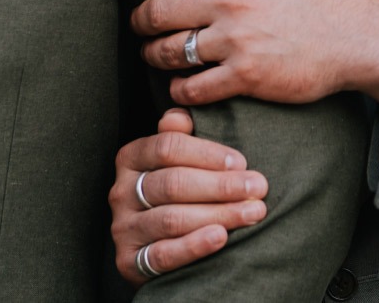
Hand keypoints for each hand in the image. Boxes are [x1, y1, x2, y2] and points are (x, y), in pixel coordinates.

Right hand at [110, 109, 268, 286]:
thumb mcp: (175, 161)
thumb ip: (179, 136)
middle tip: (258, 188)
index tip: (242, 162)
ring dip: (218, 214)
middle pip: (173, 183)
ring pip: (172, 218)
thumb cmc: (176, 193)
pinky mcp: (129, 262)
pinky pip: (163, 254)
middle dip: (221, 185)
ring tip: (253, 212)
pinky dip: (194, 246)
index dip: (207, 153)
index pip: (168, 147)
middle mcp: (121, 191)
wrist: (158, 249)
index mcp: (131, 157)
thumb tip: (183, 115)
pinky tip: (221, 237)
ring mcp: (123, 228)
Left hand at [118, 0, 378, 110]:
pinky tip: (179, 88)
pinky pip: (197, 86)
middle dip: (139, 17)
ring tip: (151, 55)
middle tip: (134, 22)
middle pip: (162, 6)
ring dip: (154, 54)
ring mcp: (237, 40)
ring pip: (173, 49)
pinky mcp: (247, 77)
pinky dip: (181, 90)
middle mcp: (233, 0)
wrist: (370, 40)